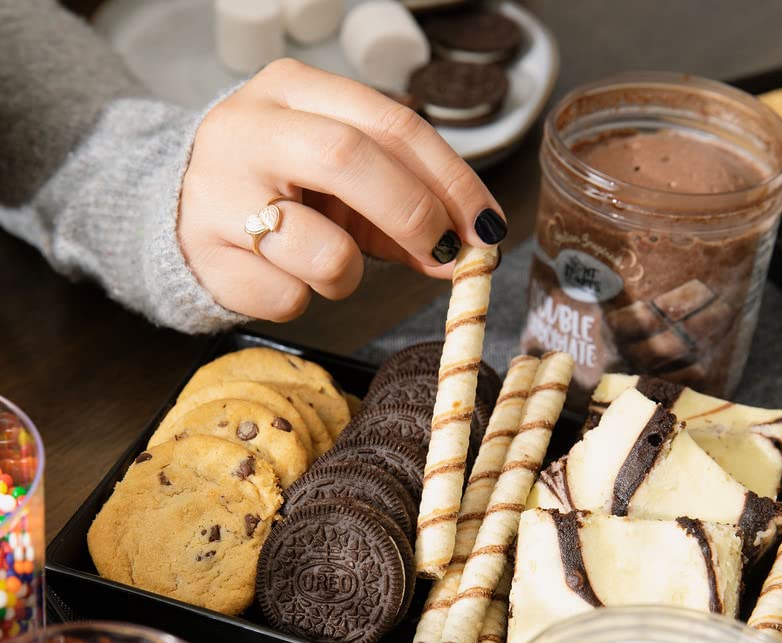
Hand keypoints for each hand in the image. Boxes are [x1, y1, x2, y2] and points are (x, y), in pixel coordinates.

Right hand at [177, 58, 506, 321]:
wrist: (179, 212)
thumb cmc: (279, 190)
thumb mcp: (339, 181)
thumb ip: (401, 208)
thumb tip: (466, 249)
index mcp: (292, 90)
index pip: (390, 122)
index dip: (451, 179)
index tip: (487, 225)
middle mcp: (250, 130)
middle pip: (353, 160)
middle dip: (415, 214)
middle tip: (445, 252)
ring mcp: (218, 194)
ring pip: (326, 252)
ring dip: (350, 273)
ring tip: (327, 261)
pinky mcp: (207, 258)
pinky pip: (290, 298)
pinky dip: (304, 298)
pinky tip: (281, 275)